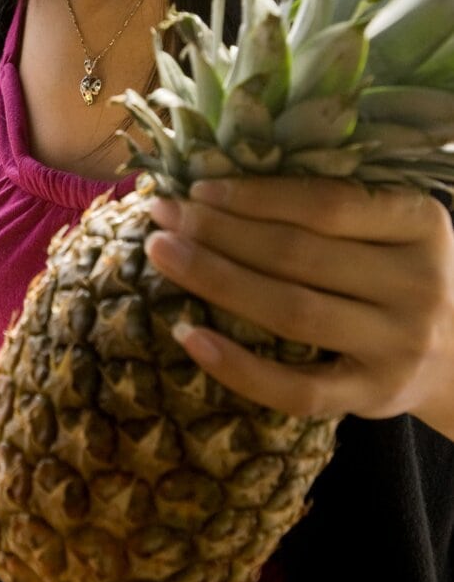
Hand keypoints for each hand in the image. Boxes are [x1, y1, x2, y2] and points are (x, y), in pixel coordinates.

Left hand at [145, 177, 453, 437]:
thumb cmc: (398, 274)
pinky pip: (296, 388)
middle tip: (162, 217)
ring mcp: (397, 346)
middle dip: (219, 232)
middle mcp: (417, 284)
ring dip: (216, 280)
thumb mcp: (391, 229)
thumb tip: (217, 185)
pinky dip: (237, 366)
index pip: (326, 204)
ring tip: (163, 256)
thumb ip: (332, 207)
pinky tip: (187, 336)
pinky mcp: (372, 396)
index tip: (197, 188)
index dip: (256, 196)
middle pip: (298, 255)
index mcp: (419, 223)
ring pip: (291, 311)